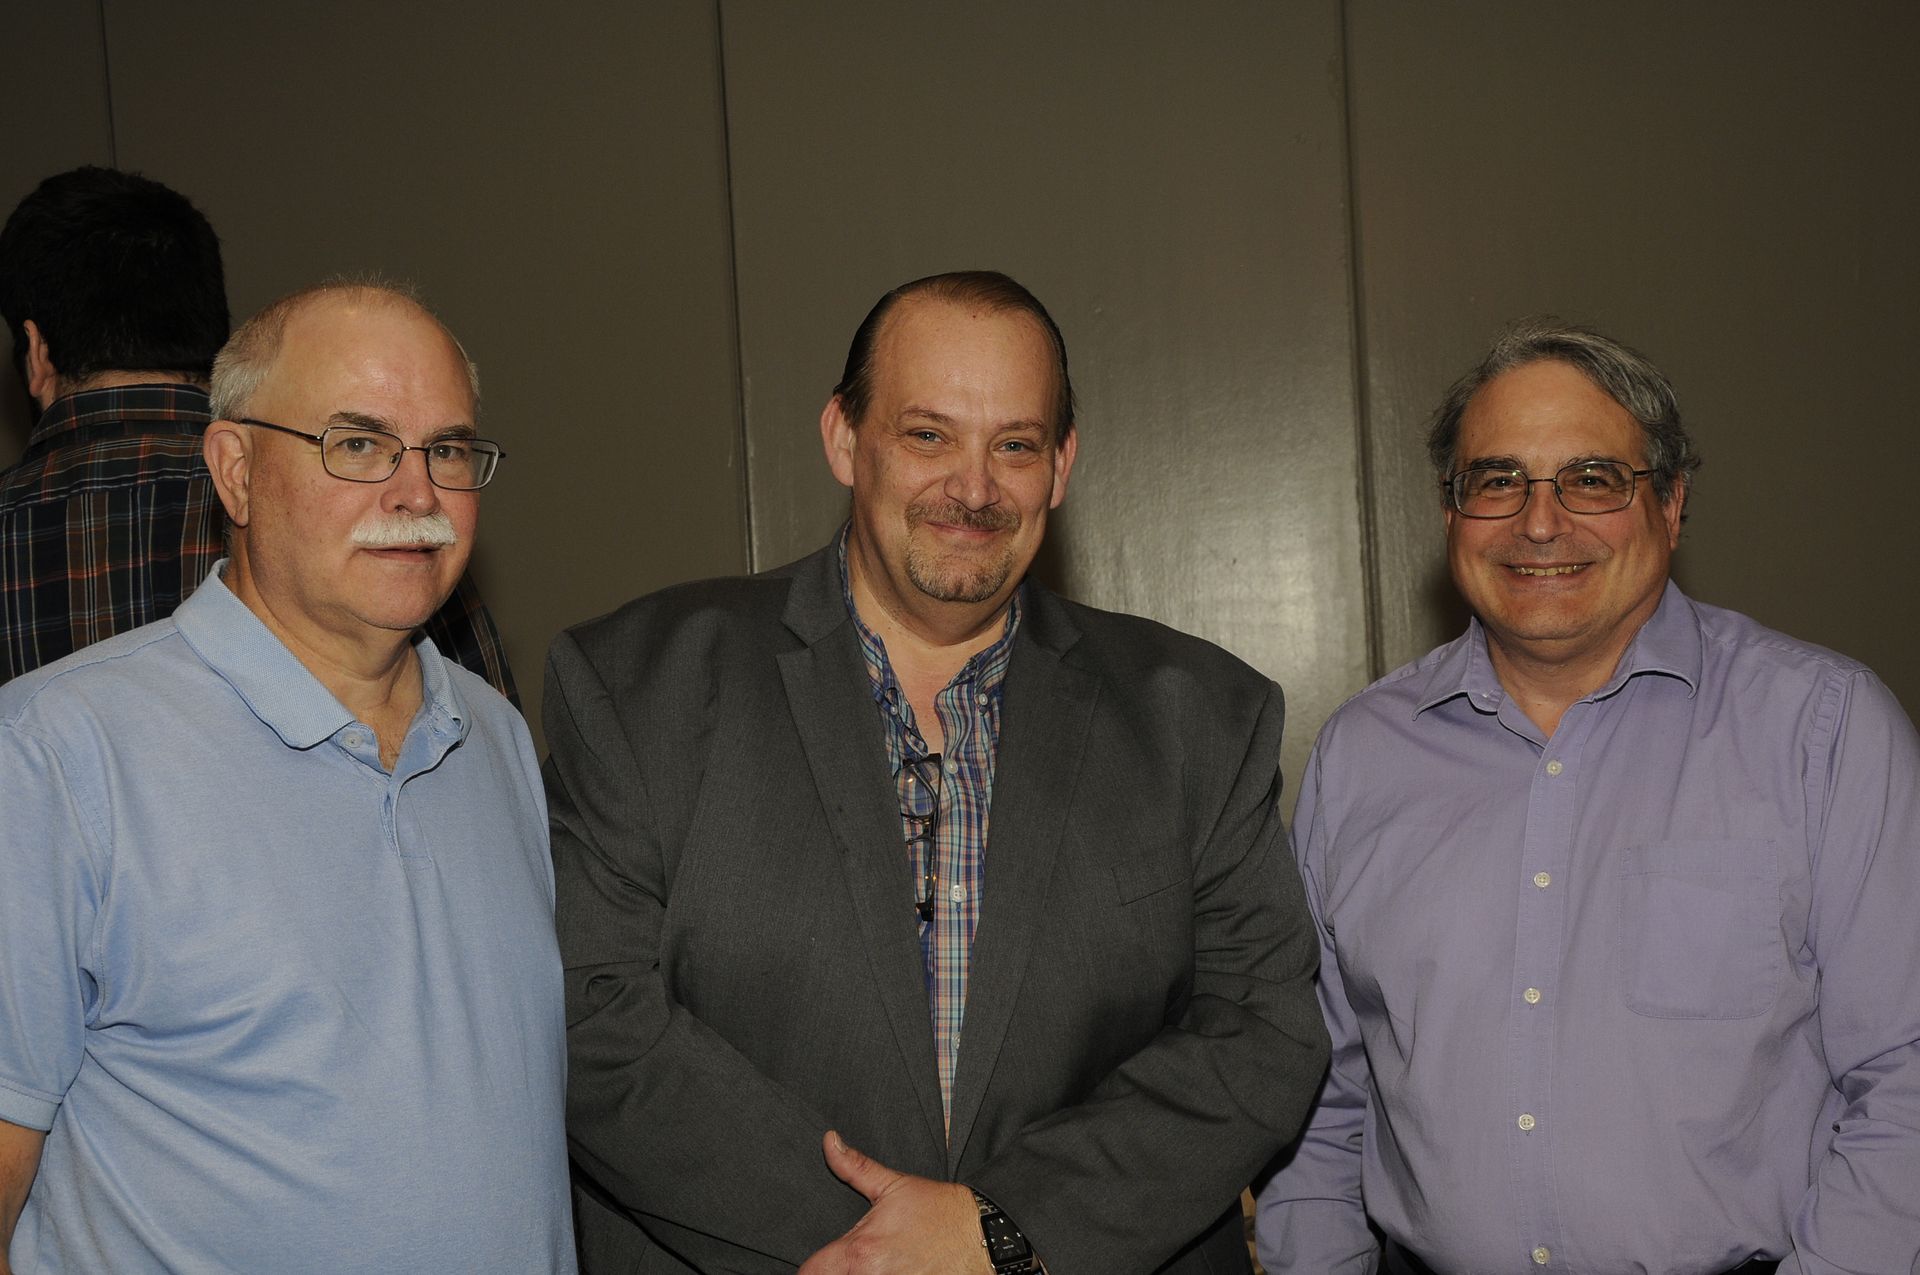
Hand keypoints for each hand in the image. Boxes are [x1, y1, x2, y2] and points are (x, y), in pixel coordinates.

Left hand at [795, 1131, 990, 1274]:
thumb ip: (855, 1167)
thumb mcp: (894, 1184)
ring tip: (874, 1265)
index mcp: (861, 1251)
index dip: (810, 1268)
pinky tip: (891, 1271)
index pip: (810, 1272)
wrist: (984, 1236)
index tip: (819, 1262)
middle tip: (846, 1262)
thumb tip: (828, 1141)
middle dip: (835, 1272)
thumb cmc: (939, 1210)